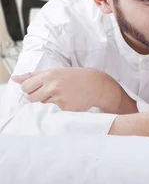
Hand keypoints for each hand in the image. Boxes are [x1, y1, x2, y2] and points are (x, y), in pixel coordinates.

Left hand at [12, 68, 135, 113]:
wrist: (98, 86)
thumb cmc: (76, 77)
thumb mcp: (57, 71)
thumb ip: (34, 75)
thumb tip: (15, 79)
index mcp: (49, 75)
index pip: (25, 87)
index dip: (30, 89)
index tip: (37, 88)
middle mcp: (53, 87)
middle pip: (31, 98)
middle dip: (37, 97)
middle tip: (50, 93)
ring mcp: (59, 99)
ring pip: (41, 106)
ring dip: (47, 103)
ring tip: (60, 97)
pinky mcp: (65, 109)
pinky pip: (53, 112)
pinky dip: (57, 109)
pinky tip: (67, 102)